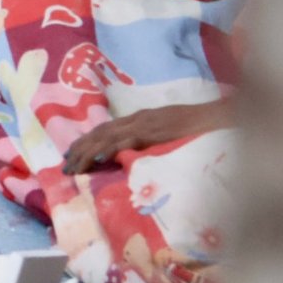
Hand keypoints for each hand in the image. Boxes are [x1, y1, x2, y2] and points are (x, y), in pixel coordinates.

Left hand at [61, 101, 232, 173]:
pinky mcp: (153, 131)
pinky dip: (111, 149)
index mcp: (140, 118)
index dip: (87, 141)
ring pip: (107, 137)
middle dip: (80, 148)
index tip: (72, 154)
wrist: (218, 116)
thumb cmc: (199, 127)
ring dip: (88, 152)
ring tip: (74, 166)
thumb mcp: (169, 133)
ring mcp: (144, 124)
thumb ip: (152, 140)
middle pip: (100, 132)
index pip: (106, 129)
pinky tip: (98, 159)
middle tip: (65, 165)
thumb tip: (137, 155)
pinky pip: (128, 141)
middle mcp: (137, 119)